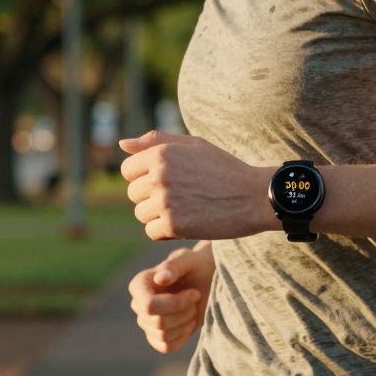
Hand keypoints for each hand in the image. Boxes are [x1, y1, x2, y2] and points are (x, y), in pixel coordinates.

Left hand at [118, 129, 273, 240]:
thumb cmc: (224, 168)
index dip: (145, 178)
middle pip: (133, 194)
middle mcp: (159, 175)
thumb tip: (122, 144)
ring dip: (159, 216)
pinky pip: (152, 232)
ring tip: (185, 210)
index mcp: (161, 153)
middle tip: (181, 198)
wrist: (254, 196)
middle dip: (152, 198)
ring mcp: (165, 201)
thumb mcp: (194, 145)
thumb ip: (156, 142)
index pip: (128, 171)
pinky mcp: (174, 224)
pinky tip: (187, 224)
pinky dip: (167, 233)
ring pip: (141, 215)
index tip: (168, 182)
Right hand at [128, 243, 215, 354]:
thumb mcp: (189, 260)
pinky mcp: (157, 336)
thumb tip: (161, 278)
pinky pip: (166, 346)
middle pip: (158, 322)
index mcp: (140, 284)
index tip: (194, 293)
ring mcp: (146, 322)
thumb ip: (174, 266)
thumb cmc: (198, 266)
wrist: (207, 281)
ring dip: (185, 323)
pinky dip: (183, 336)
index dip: (174, 304)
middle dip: (184, 313)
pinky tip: (190, 322)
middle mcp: (139, 304)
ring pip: (163, 335)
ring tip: (193, 308)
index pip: (148, 306)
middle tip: (196, 298)